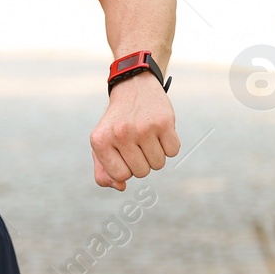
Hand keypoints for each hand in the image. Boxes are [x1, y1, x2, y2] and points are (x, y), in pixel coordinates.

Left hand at [91, 71, 179, 190]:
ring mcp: (143, 128)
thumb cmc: (117, 121)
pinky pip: (173, 152)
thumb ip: (103, 171)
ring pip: (158, 165)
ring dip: (156, 154)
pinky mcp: (164, 122)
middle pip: (141, 172)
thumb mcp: (102, 142)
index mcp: (100, 140)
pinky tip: (160, 131)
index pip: (120, 176)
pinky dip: (169, 145)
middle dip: (142, 161)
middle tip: (137, 141)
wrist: (133, 86)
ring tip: (148, 135)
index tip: (124, 152)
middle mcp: (121, 134)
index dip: (126, 167)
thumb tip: (120, 186)